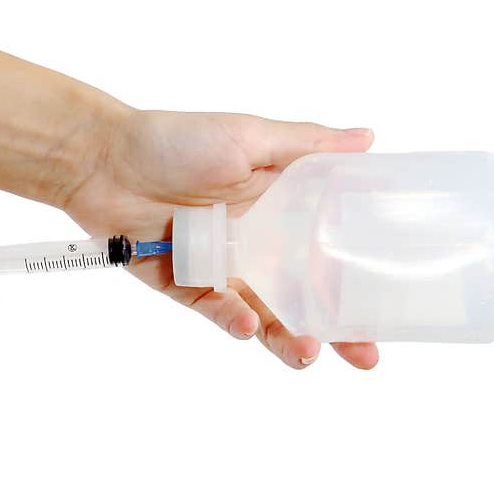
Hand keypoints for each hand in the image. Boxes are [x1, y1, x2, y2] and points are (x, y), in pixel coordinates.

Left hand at [66, 110, 378, 369]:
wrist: (104, 160)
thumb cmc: (174, 140)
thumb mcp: (248, 136)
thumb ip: (306, 146)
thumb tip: (367, 138)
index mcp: (280, 209)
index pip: (329, 254)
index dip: (356, 283)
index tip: (390, 310)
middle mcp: (257, 244)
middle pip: (304, 296)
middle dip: (336, 329)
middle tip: (365, 357)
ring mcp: (223, 268)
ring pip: (264, 314)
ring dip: (288, 336)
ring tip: (309, 353)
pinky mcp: (187, 285)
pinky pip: (216, 310)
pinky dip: (233, 318)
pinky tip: (248, 323)